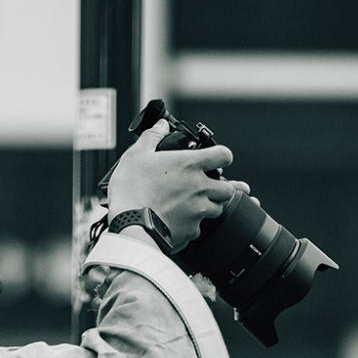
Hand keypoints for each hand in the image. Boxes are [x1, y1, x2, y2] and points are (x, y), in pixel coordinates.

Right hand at [106, 115, 243, 252]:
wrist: (129, 225)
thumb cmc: (132, 190)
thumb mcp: (137, 155)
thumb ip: (152, 137)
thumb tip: (161, 125)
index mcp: (189, 165)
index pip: (223, 155)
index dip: (222, 156)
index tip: (217, 160)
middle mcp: (200, 188)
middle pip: (228, 188)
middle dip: (221, 187)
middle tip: (206, 187)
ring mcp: (198, 211)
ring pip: (217, 209)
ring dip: (208, 206)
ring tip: (190, 205)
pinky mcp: (191, 231)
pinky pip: (198, 229)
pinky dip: (191, 226)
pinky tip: (177, 222)